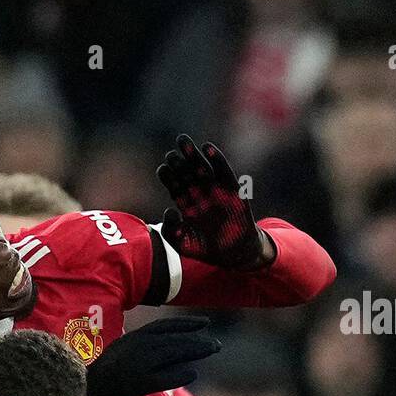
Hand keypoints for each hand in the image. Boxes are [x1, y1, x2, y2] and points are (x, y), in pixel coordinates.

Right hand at [84, 315, 219, 395]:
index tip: (205, 323)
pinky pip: (163, 378)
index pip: (163, 327)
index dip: (186, 324)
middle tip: (216, 344)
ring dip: (194, 351)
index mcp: (131, 339)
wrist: (85, 394)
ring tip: (211, 350)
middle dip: (196, 339)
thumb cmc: (103, 377)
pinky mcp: (136, 384)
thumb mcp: (121, 352)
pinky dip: (178, 375)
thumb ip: (142, 346)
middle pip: (172, 339)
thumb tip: (169, 346)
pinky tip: (192, 374)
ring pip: (171, 354)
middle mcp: (135, 348)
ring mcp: (136, 365)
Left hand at [156, 134, 269, 269]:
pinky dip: (217, 159)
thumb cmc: (206, 249)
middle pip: (186, 174)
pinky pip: (224, 172)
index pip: (175, 187)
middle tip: (171, 152)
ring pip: (202, 169)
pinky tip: (208, 148)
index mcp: (187, 206)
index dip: (169, 177)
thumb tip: (168, 211)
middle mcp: (200, 195)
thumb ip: (171, 231)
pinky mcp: (232, 190)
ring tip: (183, 142)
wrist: (233, 253)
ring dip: (193, 156)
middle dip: (178, 162)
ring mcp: (216, 191)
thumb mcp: (183, 244)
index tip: (162, 168)